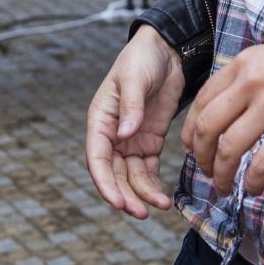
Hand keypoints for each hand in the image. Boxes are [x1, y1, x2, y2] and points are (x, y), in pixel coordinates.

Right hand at [85, 26, 185, 218]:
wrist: (166, 51)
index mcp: (100, 120)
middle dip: (125, 195)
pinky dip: (154, 185)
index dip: (105, 182)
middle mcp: (112, 135)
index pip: (97, 158)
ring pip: (132, 177)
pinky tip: (164, 198)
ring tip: (160, 207)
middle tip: (141, 213)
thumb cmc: (141, 59)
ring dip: (142, 194)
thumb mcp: (134, 79)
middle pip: (114, 174)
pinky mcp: (150, 142)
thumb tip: (125, 135)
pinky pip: (149, 170)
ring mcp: (131, 141)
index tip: (117, 201)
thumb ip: (131, 107)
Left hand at [182, 26, 263, 197]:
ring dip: (221, 174)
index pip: (201, 102)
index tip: (192, 149)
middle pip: (207, 127)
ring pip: (228, 148)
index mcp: (242, 63)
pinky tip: (253, 189)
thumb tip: (226, 114)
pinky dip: (253, 182)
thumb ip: (247, 81)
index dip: (191, 131)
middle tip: (206, 173)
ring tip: (224, 187)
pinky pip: (262, 162)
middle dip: (200, 157)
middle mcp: (251, 81)